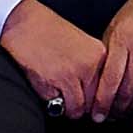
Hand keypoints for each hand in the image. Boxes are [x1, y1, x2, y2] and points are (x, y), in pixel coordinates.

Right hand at [0, 0, 107, 121]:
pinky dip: (50, 103)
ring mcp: (73, 73)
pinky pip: (57, 106)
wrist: (25, 22)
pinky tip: (45, 86)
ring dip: (66, 108)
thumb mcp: (80, 46)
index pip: (108, 90)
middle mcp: (91, 64)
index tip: (94, 108)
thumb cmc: (48, 34)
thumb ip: (90, 68)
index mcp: (100, 54)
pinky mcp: (55, 80)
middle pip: (94, 102)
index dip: (99, 102)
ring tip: (57, 94)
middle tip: (69, 101)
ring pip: (77, 109)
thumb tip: (95, 98)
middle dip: (82, 106)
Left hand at [96, 0, 132, 118]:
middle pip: (125, 89)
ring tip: (124, 113)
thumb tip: (97, 79)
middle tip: (108, 116)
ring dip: (132, 108)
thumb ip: (108, 49)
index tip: (96, 113)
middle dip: (115, 108)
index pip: (109, 79)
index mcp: (123, 39)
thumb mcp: (118, 23)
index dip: (101, 101)